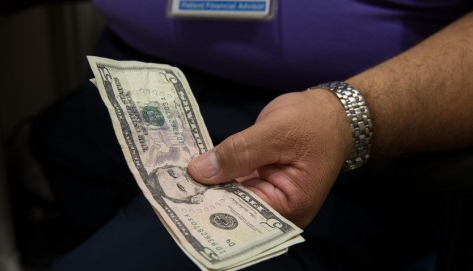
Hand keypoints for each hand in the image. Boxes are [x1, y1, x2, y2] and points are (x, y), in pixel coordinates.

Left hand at [188, 89, 351, 227]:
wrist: (331, 110)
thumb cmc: (313, 122)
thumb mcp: (275, 133)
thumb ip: (237, 153)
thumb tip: (197, 172)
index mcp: (289, 208)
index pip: (243, 217)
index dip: (210, 207)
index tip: (178, 198)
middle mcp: (277, 209)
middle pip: (234, 210)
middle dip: (204, 196)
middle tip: (168, 185)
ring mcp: (267, 195)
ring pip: (230, 194)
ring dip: (206, 184)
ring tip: (172, 177)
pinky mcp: (259, 180)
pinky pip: (234, 180)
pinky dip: (217, 173)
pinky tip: (192, 167)